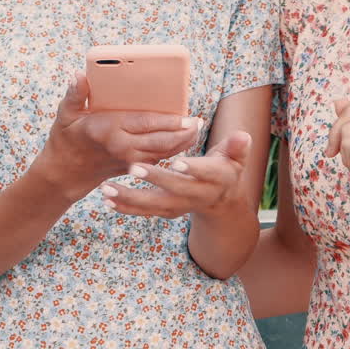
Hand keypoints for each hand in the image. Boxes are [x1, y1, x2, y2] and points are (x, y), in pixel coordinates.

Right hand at [33, 73, 203, 200]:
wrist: (64, 173)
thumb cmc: (66, 138)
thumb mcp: (65, 114)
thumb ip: (75, 94)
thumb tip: (78, 75)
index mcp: (108, 129)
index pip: (144, 124)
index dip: (167, 121)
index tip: (186, 116)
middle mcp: (121, 146)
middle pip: (160, 141)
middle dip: (182, 132)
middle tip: (199, 121)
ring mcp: (129, 160)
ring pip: (163, 152)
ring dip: (183, 142)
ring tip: (197, 128)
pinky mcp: (133, 166)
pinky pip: (159, 159)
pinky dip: (174, 150)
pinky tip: (185, 140)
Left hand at [102, 130, 252, 219]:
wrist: (222, 201)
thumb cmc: (225, 168)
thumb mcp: (236, 157)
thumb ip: (237, 147)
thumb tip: (243, 136)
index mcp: (215, 178)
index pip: (204, 173)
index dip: (192, 169)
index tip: (177, 162)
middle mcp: (197, 195)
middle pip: (175, 190)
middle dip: (154, 180)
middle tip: (133, 168)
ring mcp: (179, 206)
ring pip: (154, 205)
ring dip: (130, 198)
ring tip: (107, 189)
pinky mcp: (165, 210)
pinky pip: (144, 212)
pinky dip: (125, 207)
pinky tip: (107, 200)